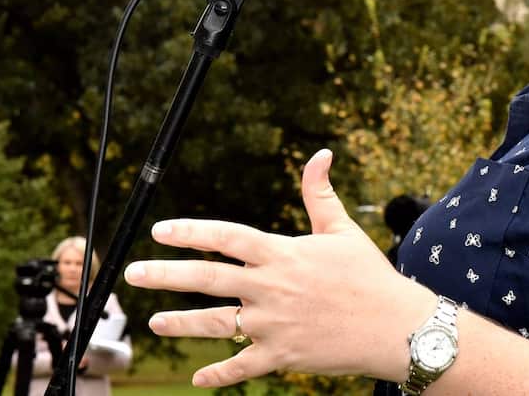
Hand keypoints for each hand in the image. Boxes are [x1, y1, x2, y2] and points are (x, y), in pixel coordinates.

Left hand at [124, 148, 434, 387]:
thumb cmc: (369, 275)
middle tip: (133, 273)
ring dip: (180, 323)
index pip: (227, 237)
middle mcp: (272, 288)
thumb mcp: (343, 229)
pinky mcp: (282, 356)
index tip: (162, 231)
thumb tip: (319, 154)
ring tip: (154, 322)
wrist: (395, 326)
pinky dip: (218, 374)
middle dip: (165, 275)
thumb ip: (320, 194)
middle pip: (208, 279)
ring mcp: (274, 325)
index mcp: (283, 254)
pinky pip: (241, 367)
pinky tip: (197, 377)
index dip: (191, 232)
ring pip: (215, 324)